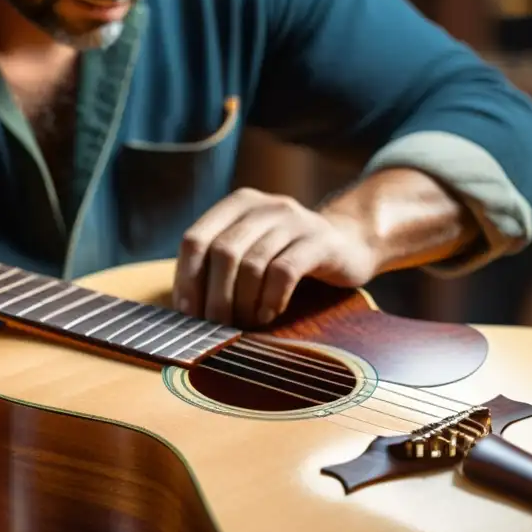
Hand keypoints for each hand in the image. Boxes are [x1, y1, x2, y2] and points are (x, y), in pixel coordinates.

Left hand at [172, 188, 379, 327]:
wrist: (348, 244)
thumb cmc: (285, 255)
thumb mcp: (249, 249)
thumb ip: (218, 266)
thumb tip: (184, 309)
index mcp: (236, 205)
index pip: (195, 240)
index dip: (186, 279)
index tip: (187, 314)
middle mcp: (263, 207)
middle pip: (222, 253)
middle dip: (214, 297)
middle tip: (216, 326)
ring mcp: (293, 220)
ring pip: (252, 265)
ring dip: (242, 303)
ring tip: (244, 323)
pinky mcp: (319, 241)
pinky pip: (284, 273)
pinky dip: (270, 300)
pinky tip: (269, 314)